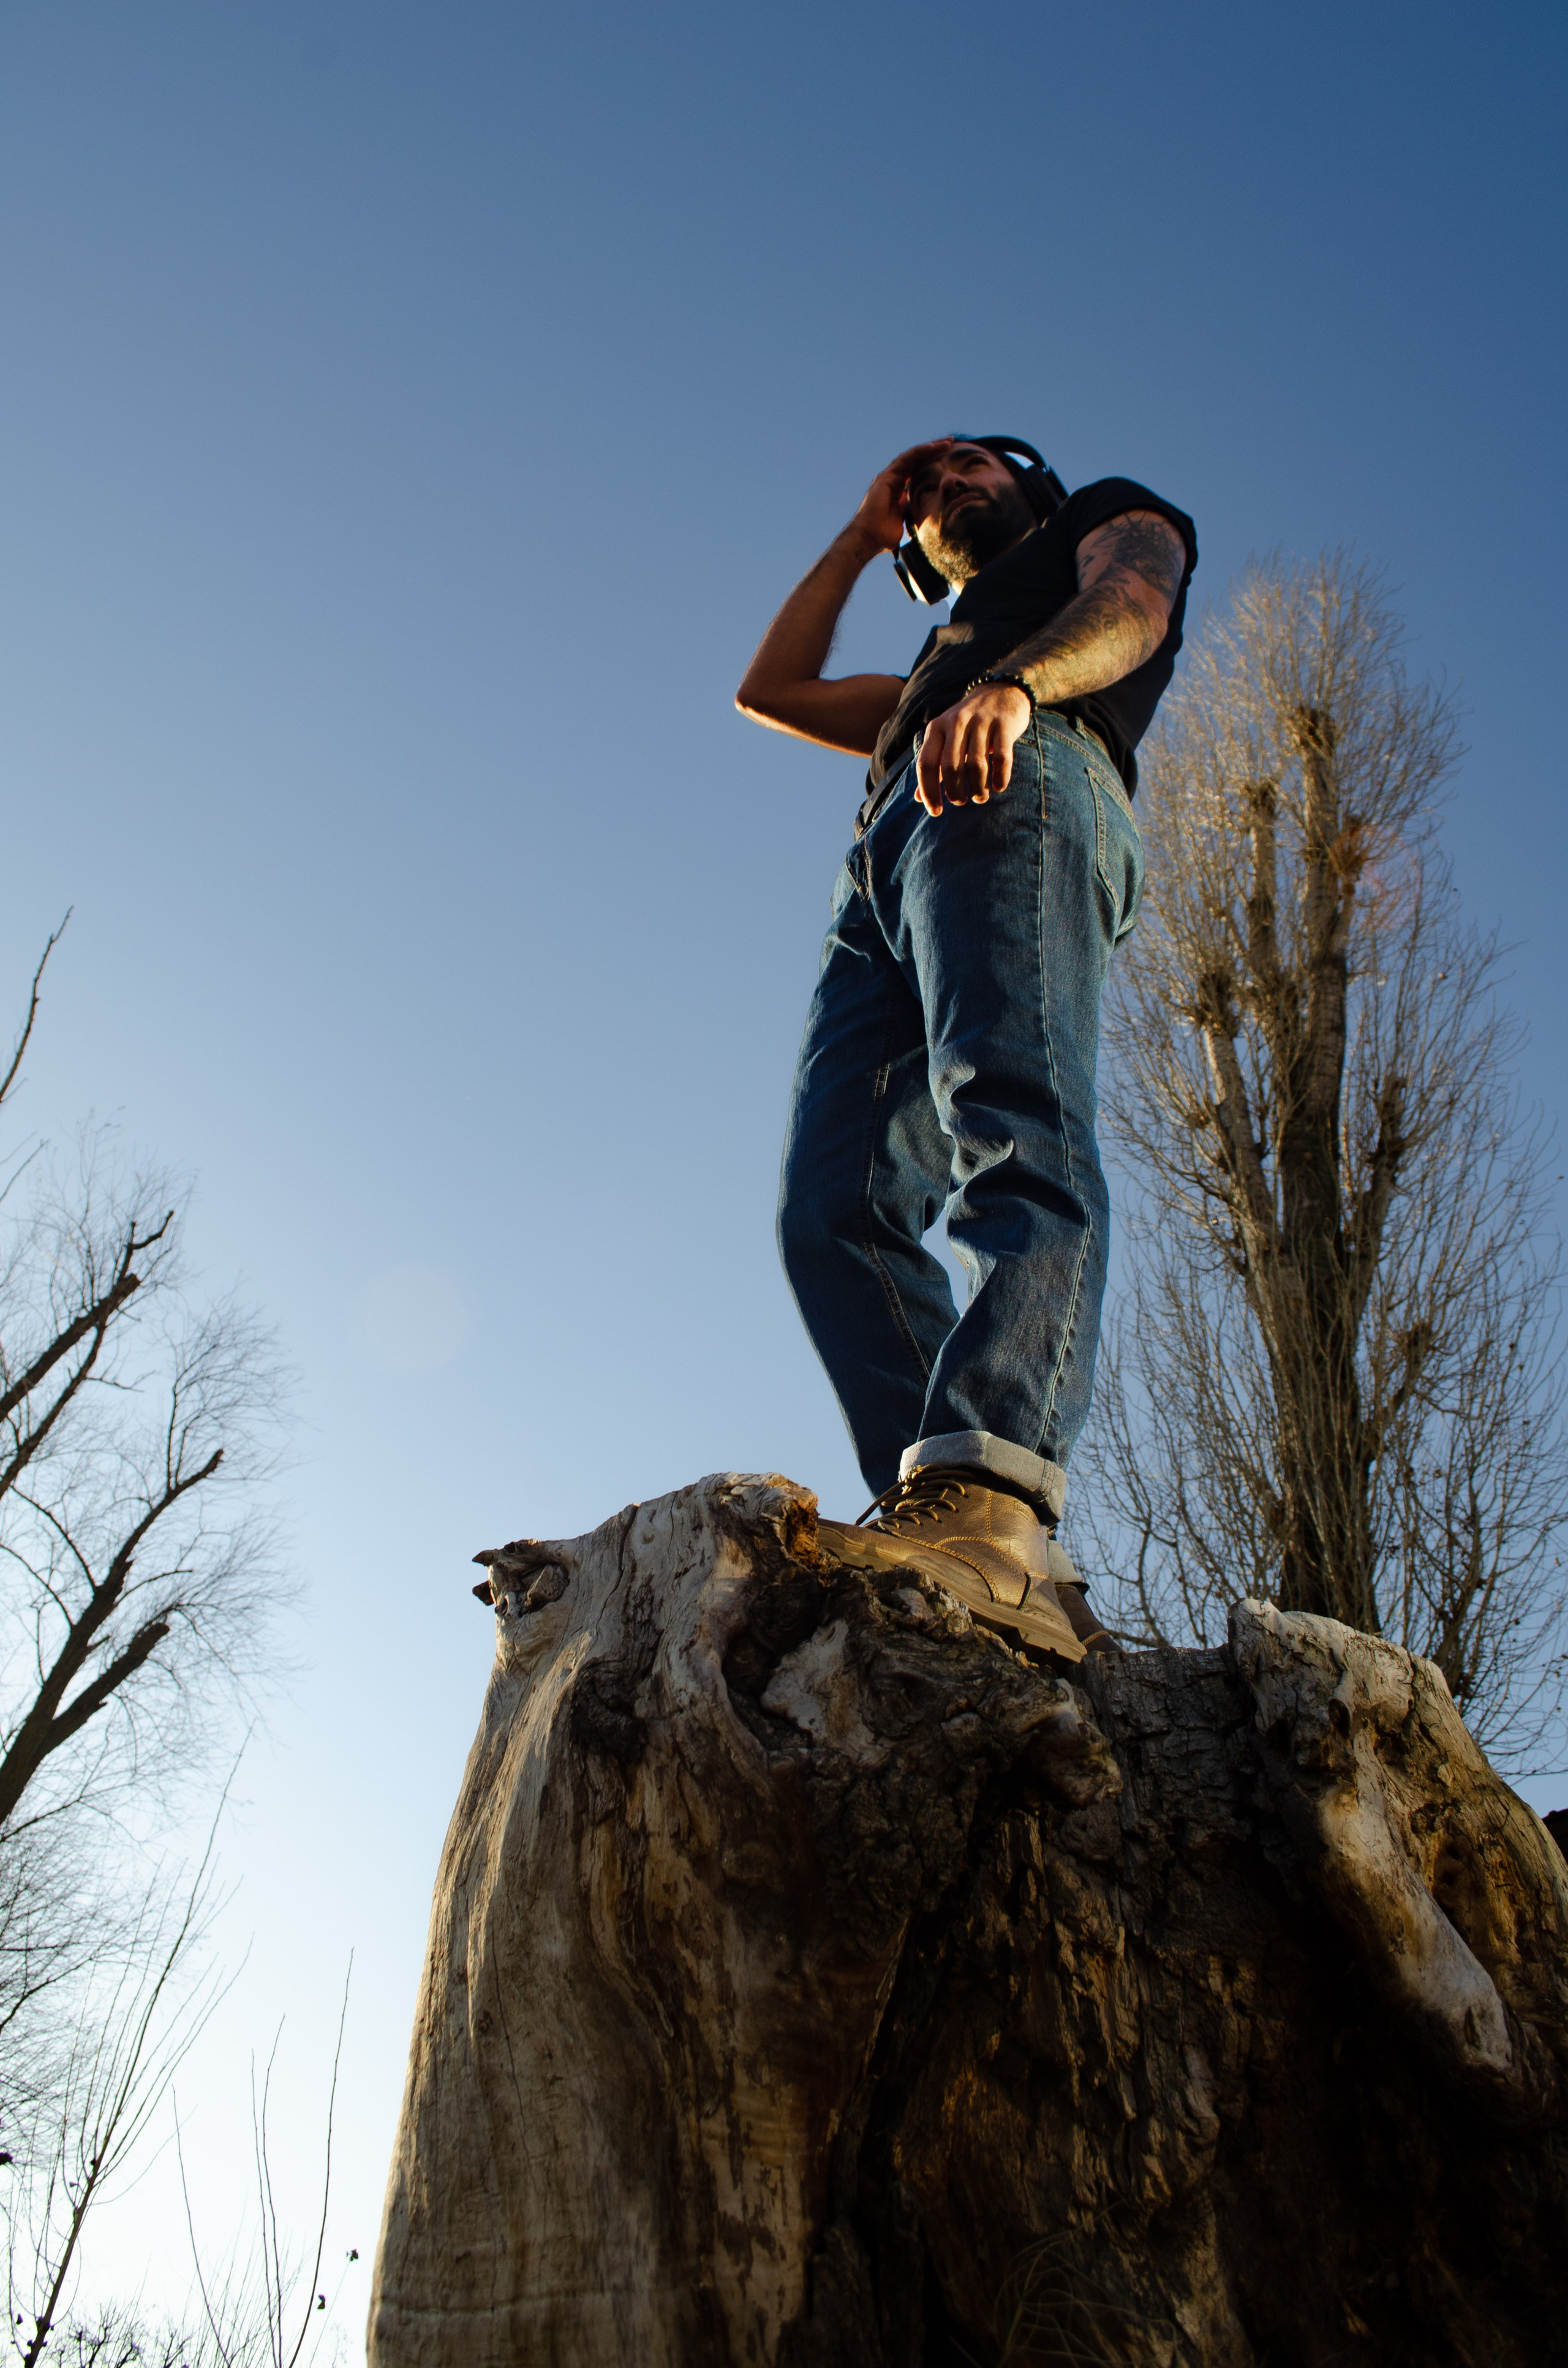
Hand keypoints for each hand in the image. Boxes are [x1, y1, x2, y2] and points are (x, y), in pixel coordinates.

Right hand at [848, 438, 954, 556]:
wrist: (868, 538)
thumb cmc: (883, 536)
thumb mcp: (905, 521)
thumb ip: (912, 512)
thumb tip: (925, 514)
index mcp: (898, 489)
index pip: (918, 470)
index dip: (933, 463)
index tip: (950, 458)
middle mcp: (893, 479)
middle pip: (917, 460)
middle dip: (934, 451)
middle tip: (951, 443)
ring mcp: (888, 476)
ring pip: (913, 456)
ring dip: (930, 448)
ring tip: (947, 442)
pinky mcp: (886, 476)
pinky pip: (906, 459)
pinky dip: (919, 452)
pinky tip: (932, 447)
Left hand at [915, 683, 1031, 815]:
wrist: (1001, 692)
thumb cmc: (969, 724)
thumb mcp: (946, 739)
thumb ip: (934, 766)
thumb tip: (917, 799)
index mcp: (937, 728)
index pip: (926, 763)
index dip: (928, 791)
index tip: (936, 812)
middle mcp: (956, 722)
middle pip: (950, 767)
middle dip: (955, 792)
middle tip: (961, 802)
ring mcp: (981, 722)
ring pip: (976, 765)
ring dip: (978, 789)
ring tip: (980, 797)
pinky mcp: (1004, 724)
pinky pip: (1001, 757)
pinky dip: (1000, 777)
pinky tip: (999, 787)